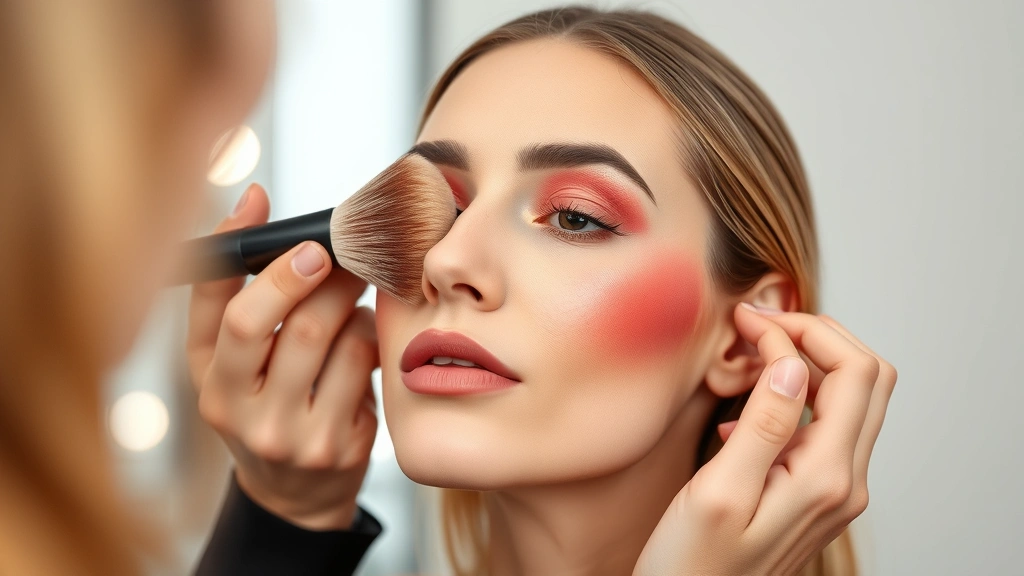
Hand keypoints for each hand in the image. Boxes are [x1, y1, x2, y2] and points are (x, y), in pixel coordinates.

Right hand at [186, 184, 378, 529]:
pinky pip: (366, 365)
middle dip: (324, 275)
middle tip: (342, 249)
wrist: (295, 492)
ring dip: (350, 302)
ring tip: (350, 291)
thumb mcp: (229, 359)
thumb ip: (232, 287)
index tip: (281, 221)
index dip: (256, 261)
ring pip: (337, 340)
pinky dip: (369, 333)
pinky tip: (363, 333)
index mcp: (208, 383)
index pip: (226, 317)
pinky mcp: (339, 445)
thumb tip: (253, 198)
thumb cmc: (264, 402)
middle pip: (292, 326)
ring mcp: (293, 436)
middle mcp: (241, 414)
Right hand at [634, 303, 896, 574]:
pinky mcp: (815, 495)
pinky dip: (794, 396)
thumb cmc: (692, 566)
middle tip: (760, 324)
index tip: (751, 320)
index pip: (853, 373)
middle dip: (817, 336)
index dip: (806, 331)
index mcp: (826, 478)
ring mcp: (834, 491)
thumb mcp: (718, 491)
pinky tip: (744, 407)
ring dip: (807, 362)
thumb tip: (793, 361)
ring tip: (750, 351)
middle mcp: (844, 483)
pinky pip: (823, 428)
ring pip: (850, 400)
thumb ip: (763, 424)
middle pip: (867, 379)